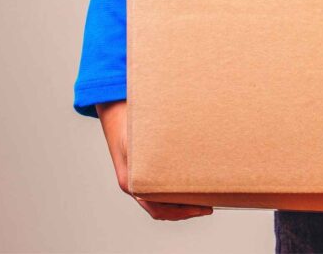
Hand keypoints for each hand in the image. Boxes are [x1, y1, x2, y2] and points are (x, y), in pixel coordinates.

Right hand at [96, 100, 212, 220]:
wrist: (114, 110)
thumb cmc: (128, 122)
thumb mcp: (140, 138)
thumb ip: (155, 151)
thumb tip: (180, 158)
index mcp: (132, 182)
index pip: (158, 210)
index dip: (181, 212)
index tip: (202, 209)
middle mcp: (133, 184)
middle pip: (161, 209)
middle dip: (185, 210)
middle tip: (208, 206)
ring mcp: (136, 178)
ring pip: (160, 200)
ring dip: (180, 202)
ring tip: (202, 199)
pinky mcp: (141, 170)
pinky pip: (158, 188)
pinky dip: (173, 192)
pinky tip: (187, 183)